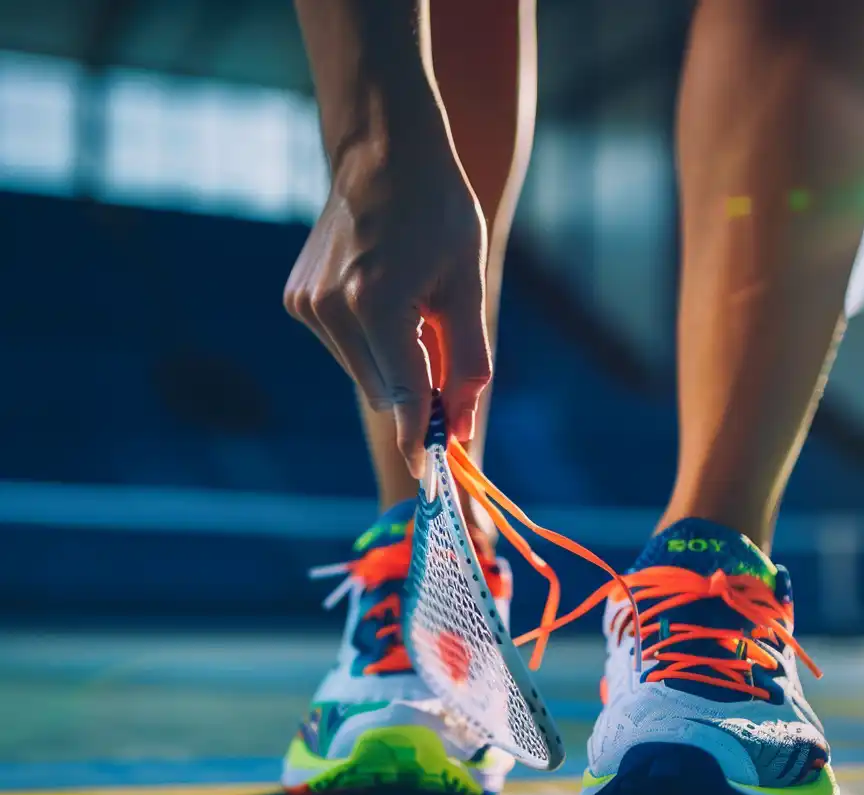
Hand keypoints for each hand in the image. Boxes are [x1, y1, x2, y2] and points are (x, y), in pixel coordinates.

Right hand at [284, 131, 490, 478]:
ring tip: (410, 306)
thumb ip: (468, 362)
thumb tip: (460, 428)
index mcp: (376, 301)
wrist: (382, 153)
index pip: (405, 393)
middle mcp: (331, 308)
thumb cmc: (439, 212)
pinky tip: (381, 296)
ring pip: (365, 376)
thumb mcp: (469, 284)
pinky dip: (371, 345)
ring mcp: (307, 304)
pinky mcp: (297, 301)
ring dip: (395, 365)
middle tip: (444, 355)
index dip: (421, 436)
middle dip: (418, 392)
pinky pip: (345, 352)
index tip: (431, 474)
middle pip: (386, 393)